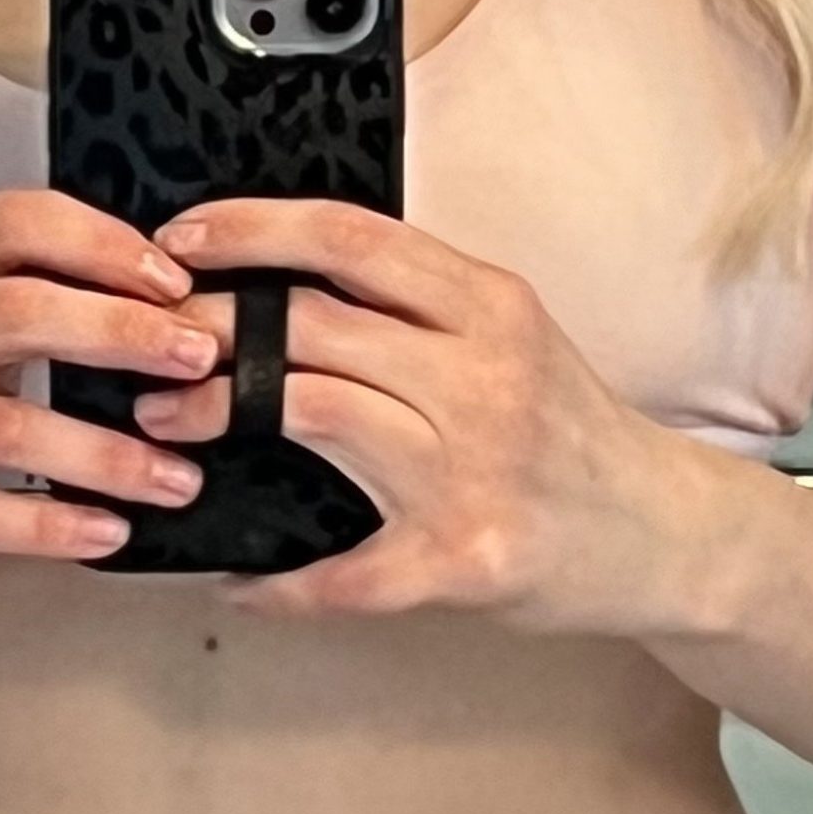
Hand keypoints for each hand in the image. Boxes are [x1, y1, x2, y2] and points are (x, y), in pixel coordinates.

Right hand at [0, 191, 218, 651]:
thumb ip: (20, 305)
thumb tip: (166, 299)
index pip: (11, 221)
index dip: (103, 245)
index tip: (180, 286)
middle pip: (14, 308)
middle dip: (122, 333)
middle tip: (201, 361)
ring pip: (0, 425)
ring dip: (105, 453)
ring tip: (180, 477)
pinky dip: (47, 523)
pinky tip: (109, 533)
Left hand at [136, 197, 703, 629]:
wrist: (666, 533)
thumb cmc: (570, 433)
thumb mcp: (510, 336)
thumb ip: (415, 304)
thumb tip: (281, 276)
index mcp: (489, 305)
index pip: (351, 238)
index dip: (250, 231)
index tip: (180, 241)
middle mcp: (484, 375)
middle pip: (312, 325)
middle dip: (208, 330)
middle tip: (146, 345)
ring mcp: (474, 469)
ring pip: (313, 413)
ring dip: (213, 417)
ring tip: (161, 426)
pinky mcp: (462, 559)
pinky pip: (341, 572)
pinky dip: (275, 582)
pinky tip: (238, 578)